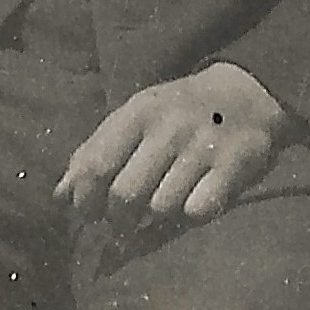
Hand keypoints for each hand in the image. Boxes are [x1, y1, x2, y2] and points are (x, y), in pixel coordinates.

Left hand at [55, 63, 284, 222]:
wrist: (249, 91)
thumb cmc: (180, 111)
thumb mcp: (136, 118)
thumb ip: (97, 152)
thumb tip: (60, 196)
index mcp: (139, 111)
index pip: (95, 166)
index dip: (86, 201)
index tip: (91, 213)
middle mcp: (171, 126)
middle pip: (125, 196)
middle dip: (120, 217)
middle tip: (128, 217)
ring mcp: (205, 144)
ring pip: (161, 208)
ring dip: (159, 216)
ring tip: (165, 202)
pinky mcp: (236, 163)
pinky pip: (198, 211)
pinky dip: (192, 213)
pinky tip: (197, 199)